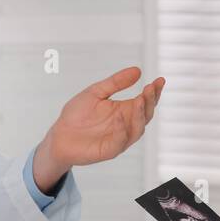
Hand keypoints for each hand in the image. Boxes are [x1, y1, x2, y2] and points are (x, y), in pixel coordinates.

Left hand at [35, 67, 164, 184]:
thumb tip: (138, 70)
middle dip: (150, 101)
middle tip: (150, 88)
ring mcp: (120, 138)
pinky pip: (120, 141)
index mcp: (125, 110)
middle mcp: (126, 124)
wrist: (59, 135)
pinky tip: (119, 117)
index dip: (154, 91)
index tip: (160, 80)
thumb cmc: (77, 115)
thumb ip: (116, 82)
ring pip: (138, 129)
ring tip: (139, 100)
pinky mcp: (110, 150)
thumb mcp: (96, 92)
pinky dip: (122, 130)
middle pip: (146, 114)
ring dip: (140, 115)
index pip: (145, 101)